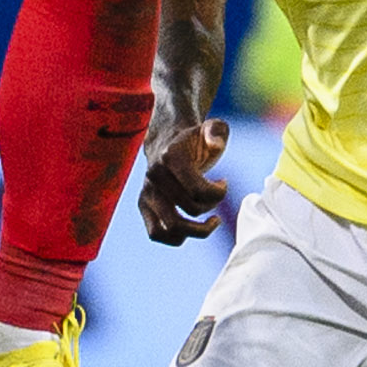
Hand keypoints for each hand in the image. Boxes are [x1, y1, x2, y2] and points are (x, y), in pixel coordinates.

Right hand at [138, 112, 234, 243]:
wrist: (168, 142)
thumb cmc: (196, 140)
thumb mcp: (213, 128)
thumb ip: (217, 132)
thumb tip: (216, 145)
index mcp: (171, 157)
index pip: (198, 189)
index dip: (218, 193)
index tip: (223, 182)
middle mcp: (154, 176)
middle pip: (189, 209)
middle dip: (211, 206)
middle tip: (216, 197)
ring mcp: (146, 192)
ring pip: (171, 228)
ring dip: (198, 230)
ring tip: (211, 221)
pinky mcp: (143, 206)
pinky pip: (156, 234)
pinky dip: (178, 238)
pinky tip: (193, 227)